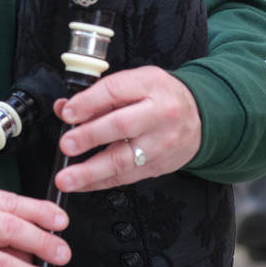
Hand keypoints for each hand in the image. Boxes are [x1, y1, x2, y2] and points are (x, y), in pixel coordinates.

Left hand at [52, 65, 201, 194]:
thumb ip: (99, 94)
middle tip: (67, 145)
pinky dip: (100, 182)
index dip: (88, 102)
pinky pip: (126, 177)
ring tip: (68, 178)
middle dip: (90, 137)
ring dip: (91, 172)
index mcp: (149, 85)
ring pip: (123, 160)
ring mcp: (160, 144)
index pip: (115, 91)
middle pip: (122, 126)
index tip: (67, 113)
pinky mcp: (157, 166)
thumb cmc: (161, 97)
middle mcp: (158, 114)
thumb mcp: (135, 82)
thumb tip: (65, 108)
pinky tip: (82, 184)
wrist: (200, 118)